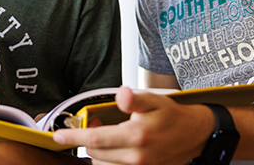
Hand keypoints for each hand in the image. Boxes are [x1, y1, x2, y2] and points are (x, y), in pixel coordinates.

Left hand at [53, 87, 213, 164]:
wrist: (195, 134)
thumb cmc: (172, 115)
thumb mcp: (154, 100)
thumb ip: (134, 99)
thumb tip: (121, 94)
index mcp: (136, 137)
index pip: (95, 139)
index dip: (74, 136)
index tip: (58, 135)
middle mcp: (136, 156)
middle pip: (95, 152)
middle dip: (87, 139)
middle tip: (95, 123)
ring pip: (103, 163)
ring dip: (97, 150)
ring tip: (106, 134)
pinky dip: (108, 158)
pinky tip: (113, 146)